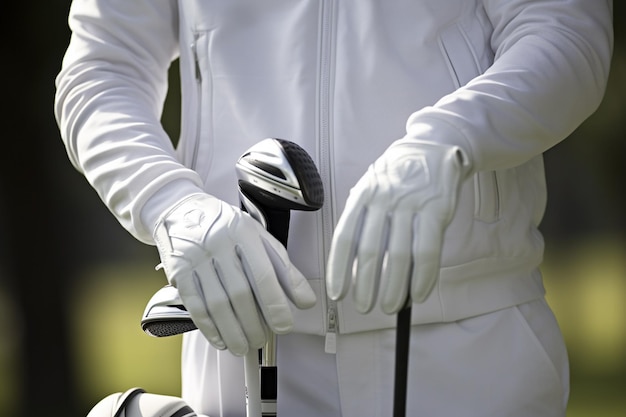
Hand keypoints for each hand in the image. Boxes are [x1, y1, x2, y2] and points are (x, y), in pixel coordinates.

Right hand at [153, 194, 316, 355]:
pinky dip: (209, 327)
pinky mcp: (178, 271)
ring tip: (243, 346)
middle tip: (262, 339)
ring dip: (232, 331)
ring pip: (217, 304)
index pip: (263, 273)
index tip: (284, 325)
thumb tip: (305, 300)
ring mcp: (196, 258)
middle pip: (239, 293)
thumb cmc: (225, 226)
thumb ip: (283, 267)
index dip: (275, 304)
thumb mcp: (257, 236)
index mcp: (244, 232)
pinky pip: (195, 305)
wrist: (180, 208)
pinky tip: (220, 339)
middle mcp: (219, 243)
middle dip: (253, 323)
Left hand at [326, 139, 470, 313]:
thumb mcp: (371, 187)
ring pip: (399, 255)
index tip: (338, 294)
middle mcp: (383, 199)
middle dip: (366, 285)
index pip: (344, 237)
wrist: (435, 148)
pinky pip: (428, 251)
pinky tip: (418, 294)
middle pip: (369, 251)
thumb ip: (362, 219)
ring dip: (394, 287)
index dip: (339, 269)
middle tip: (365, 307)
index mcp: (362, 195)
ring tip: (390, 307)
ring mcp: (411, 203)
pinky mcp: (436, 209)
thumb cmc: (399, 176)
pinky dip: (423, 277)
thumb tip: (355, 265)